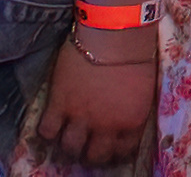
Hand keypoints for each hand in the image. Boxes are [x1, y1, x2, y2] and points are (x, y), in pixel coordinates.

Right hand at [34, 27, 157, 164]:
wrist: (115, 34)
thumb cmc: (135, 54)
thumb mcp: (143, 90)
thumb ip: (132, 110)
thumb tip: (122, 121)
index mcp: (132, 121)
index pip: (122, 151)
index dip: (114, 152)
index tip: (108, 149)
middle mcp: (106, 126)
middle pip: (94, 156)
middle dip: (89, 155)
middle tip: (85, 148)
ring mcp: (81, 117)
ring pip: (69, 148)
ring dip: (68, 146)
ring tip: (66, 139)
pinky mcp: (59, 105)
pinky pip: (47, 131)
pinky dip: (47, 132)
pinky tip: (50, 125)